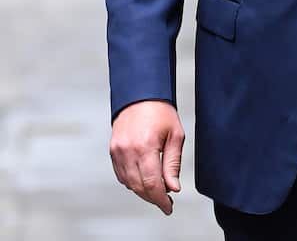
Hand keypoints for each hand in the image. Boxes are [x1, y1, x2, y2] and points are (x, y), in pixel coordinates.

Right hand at [109, 100, 183, 214]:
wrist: (139, 97)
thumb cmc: (161, 113)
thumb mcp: (176, 135)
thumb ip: (173, 164)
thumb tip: (173, 187)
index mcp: (145, 147)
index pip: (152, 183)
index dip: (160, 199)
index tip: (168, 207)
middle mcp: (128, 152)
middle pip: (139, 186)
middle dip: (153, 198)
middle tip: (166, 202)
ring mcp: (117, 152)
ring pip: (128, 183)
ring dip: (143, 192)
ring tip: (157, 193)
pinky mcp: (113, 152)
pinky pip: (121, 175)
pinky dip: (132, 182)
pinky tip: (144, 181)